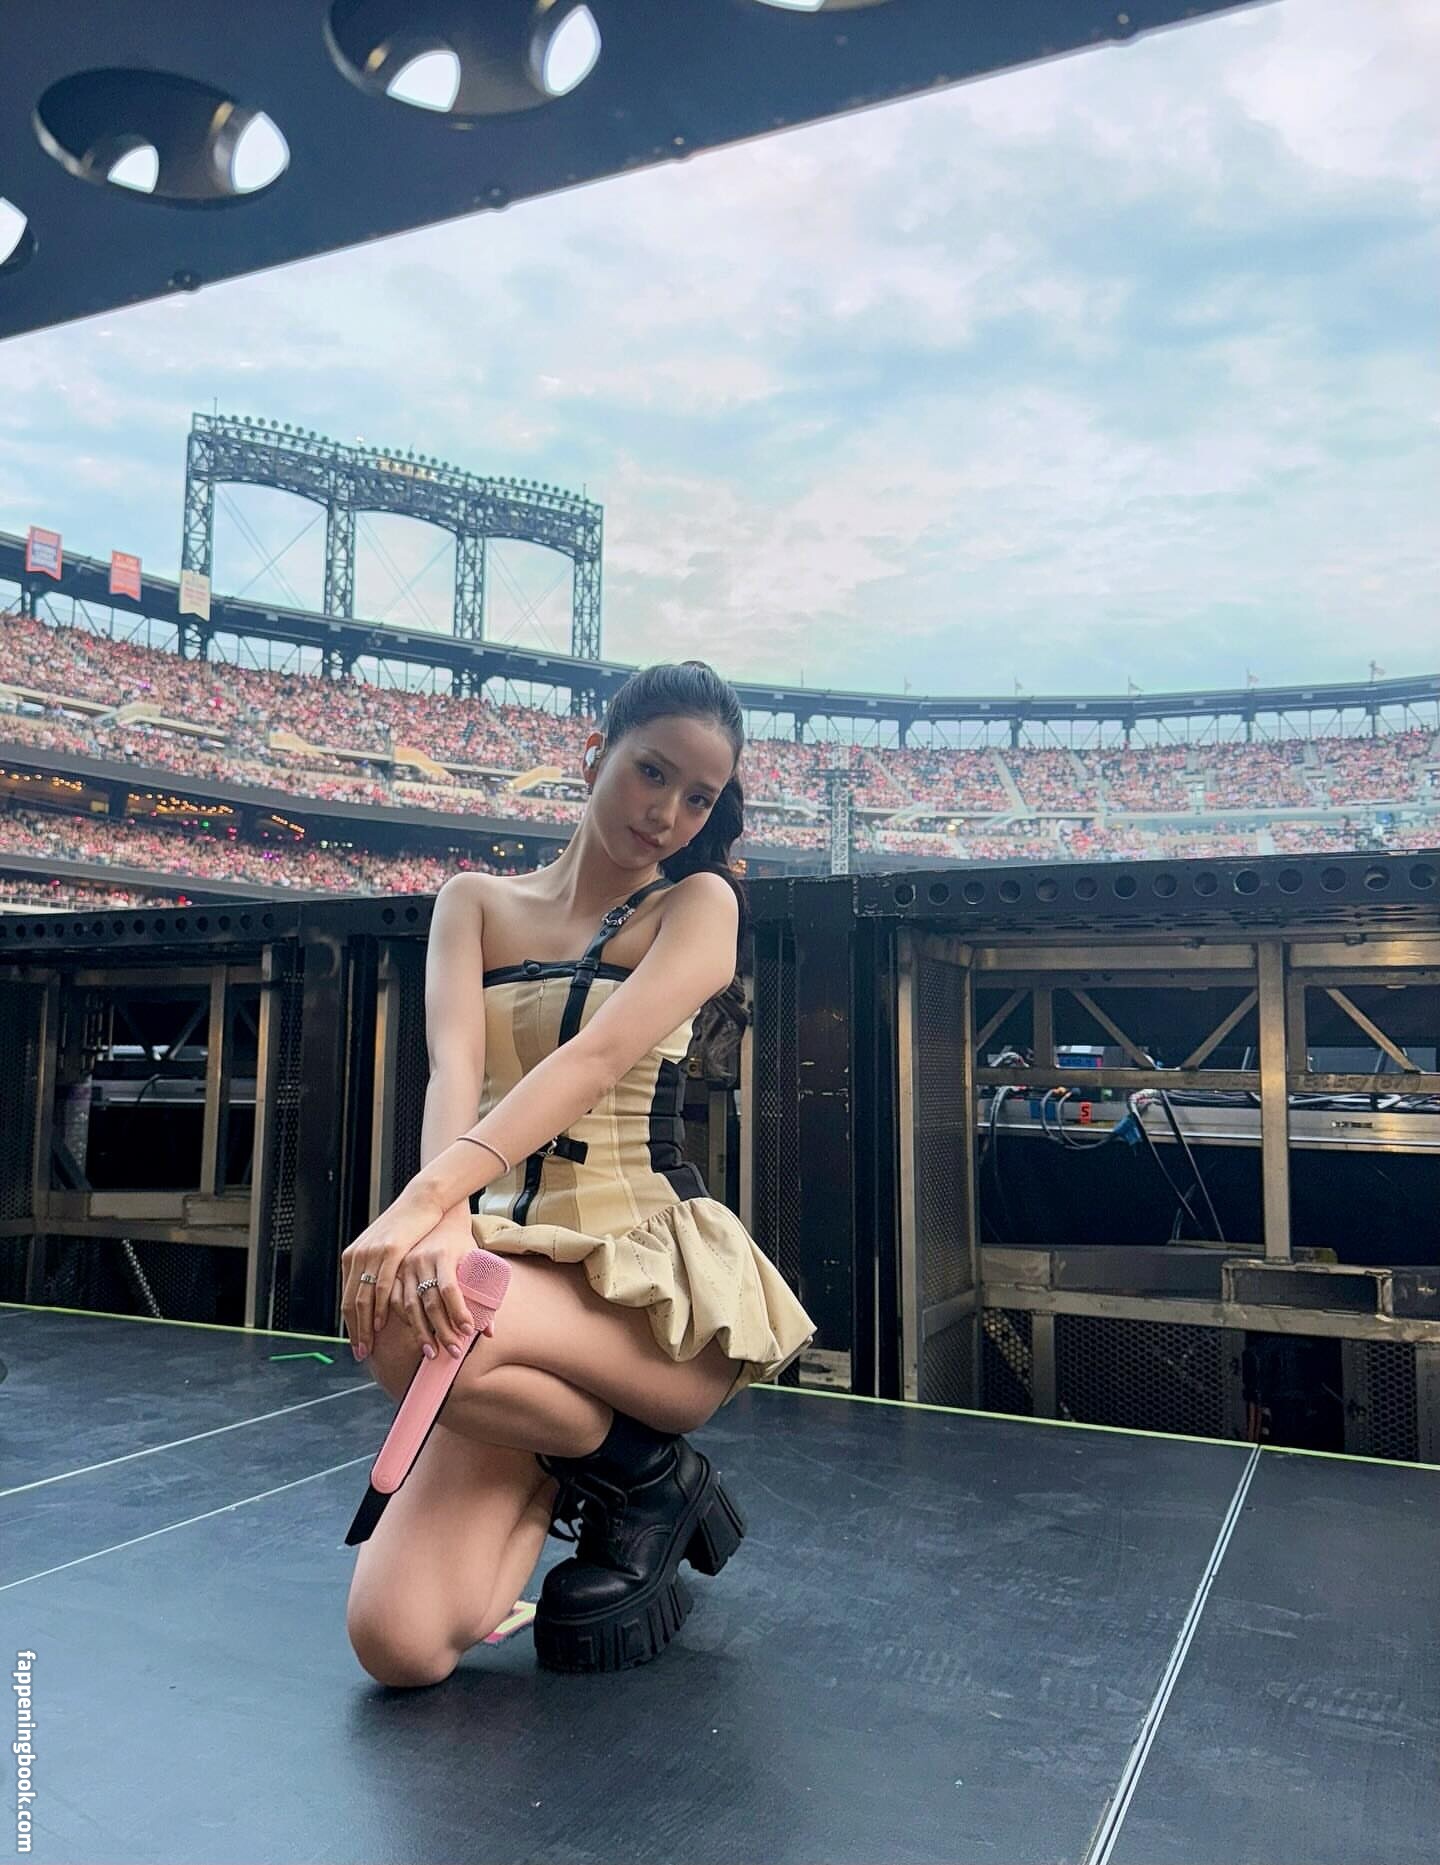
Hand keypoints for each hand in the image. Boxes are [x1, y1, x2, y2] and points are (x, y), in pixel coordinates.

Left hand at [339, 1178, 446, 1358]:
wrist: (423, 1200)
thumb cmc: (409, 1226)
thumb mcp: (384, 1247)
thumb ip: (376, 1268)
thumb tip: (375, 1292)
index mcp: (353, 1257)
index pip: (348, 1298)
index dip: (351, 1323)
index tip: (357, 1343)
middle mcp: (357, 1256)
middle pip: (351, 1302)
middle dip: (355, 1331)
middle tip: (360, 1353)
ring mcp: (372, 1253)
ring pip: (363, 1298)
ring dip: (365, 1326)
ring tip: (370, 1346)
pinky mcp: (389, 1251)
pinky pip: (380, 1285)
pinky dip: (379, 1307)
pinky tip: (382, 1323)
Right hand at [392, 1205, 483, 1363]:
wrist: (437, 1216)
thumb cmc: (460, 1242)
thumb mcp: (475, 1259)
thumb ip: (484, 1293)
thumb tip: (489, 1331)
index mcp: (443, 1255)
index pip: (450, 1288)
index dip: (458, 1311)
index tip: (467, 1332)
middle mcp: (421, 1260)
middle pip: (430, 1302)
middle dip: (441, 1331)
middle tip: (453, 1352)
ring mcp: (404, 1266)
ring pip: (409, 1306)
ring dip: (420, 1332)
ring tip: (431, 1353)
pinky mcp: (394, 1272)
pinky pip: (394, 1301)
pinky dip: (402, 1320)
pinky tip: (412, 1333)